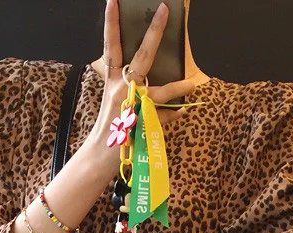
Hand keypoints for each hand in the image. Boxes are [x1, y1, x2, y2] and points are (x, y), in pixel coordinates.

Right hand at [86, 0, 198, 166]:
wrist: (99, 157)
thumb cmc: (109, 128)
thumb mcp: (114, 103)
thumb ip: (127, 88)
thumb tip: (143, 75)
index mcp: (112, 81)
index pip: (111, 47)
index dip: (112, 24)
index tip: (114, 0)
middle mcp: (122, 88)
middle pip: (141, 57)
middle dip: (154, 33)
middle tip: (165, 9)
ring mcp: (134, 105)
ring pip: (161, 91)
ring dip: (179, 87)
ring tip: (193, 83)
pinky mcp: (144, 123)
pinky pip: (165, 116)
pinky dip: (174, 114)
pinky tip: (183, 110)